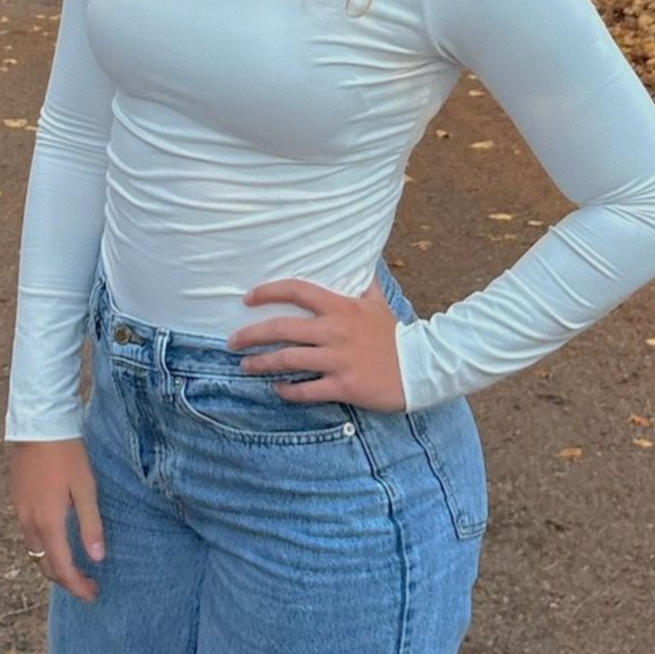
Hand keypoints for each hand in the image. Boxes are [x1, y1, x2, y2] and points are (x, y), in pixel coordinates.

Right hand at [7, 438, 104, 602]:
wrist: (37, 425)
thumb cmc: (66, 453)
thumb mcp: (86, 488)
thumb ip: (91, 524)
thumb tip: (96, 558)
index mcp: (48, 522)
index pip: (62, 568)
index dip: (77, 586)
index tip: (93, 594)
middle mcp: (29, 523)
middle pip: (45, 565)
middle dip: (66, 580)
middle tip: (87, 585)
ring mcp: (20, 513)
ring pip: (35, 552)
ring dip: (54, 565)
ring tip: (76, 567)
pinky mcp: (17, 502)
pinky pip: (29, 536)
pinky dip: (44, 548)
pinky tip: (59, 542)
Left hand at [226, 277, 406, 413]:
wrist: (421, 367)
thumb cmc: (396, 336)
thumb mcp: (379, 304)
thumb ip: (364, 285)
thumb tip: (362, 263)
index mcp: (341, 308)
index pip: (298, 290)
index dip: (269, 291)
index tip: (248, 298)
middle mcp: (335, 331)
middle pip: (282, 328)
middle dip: (251, 334)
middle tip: (232, 341)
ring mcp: (338, 359)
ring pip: (288, 360)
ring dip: (261, 363)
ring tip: (245, 366)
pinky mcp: (344, 386)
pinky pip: (307, 390)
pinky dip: (287, 390)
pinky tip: (276, 389)